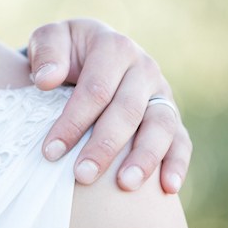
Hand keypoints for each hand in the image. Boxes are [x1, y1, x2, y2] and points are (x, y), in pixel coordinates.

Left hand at [27, 18, 191, 193]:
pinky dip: (178, 163)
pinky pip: (181, 141)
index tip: (50, 152)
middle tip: (82, 176)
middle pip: (128, 110)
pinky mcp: (172, 117)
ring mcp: (161, 94)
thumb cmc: (66, 53)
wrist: (94, 53)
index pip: (96, 89)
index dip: (74, 121)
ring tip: (125, 185)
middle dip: (105, 145)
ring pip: (160, 126)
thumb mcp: (51, 39)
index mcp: (114, 48)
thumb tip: (47, 80)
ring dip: (144, 157)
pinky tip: (168, 188)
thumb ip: (46, 51)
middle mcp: (144, 69)